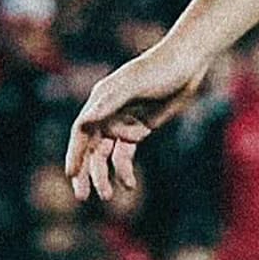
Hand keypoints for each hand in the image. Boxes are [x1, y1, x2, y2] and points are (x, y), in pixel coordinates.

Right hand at [66, 45, 206, 202]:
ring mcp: (123, 121)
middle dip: (87, 172)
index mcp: (101, 100)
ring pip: (108, 154)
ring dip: (106, 175)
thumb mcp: (135, 84)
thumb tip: (83, 120)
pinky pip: (126, 153)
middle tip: (82, 197)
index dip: (75, 153)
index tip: (71, 175)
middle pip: (91, 147)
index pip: (81, 132)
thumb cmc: (160, 69)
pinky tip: (129, 184)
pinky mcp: (140, 128)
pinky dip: (125, 169)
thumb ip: (109, 102)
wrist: (187, 63)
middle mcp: (107, 112)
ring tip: (108, 197)